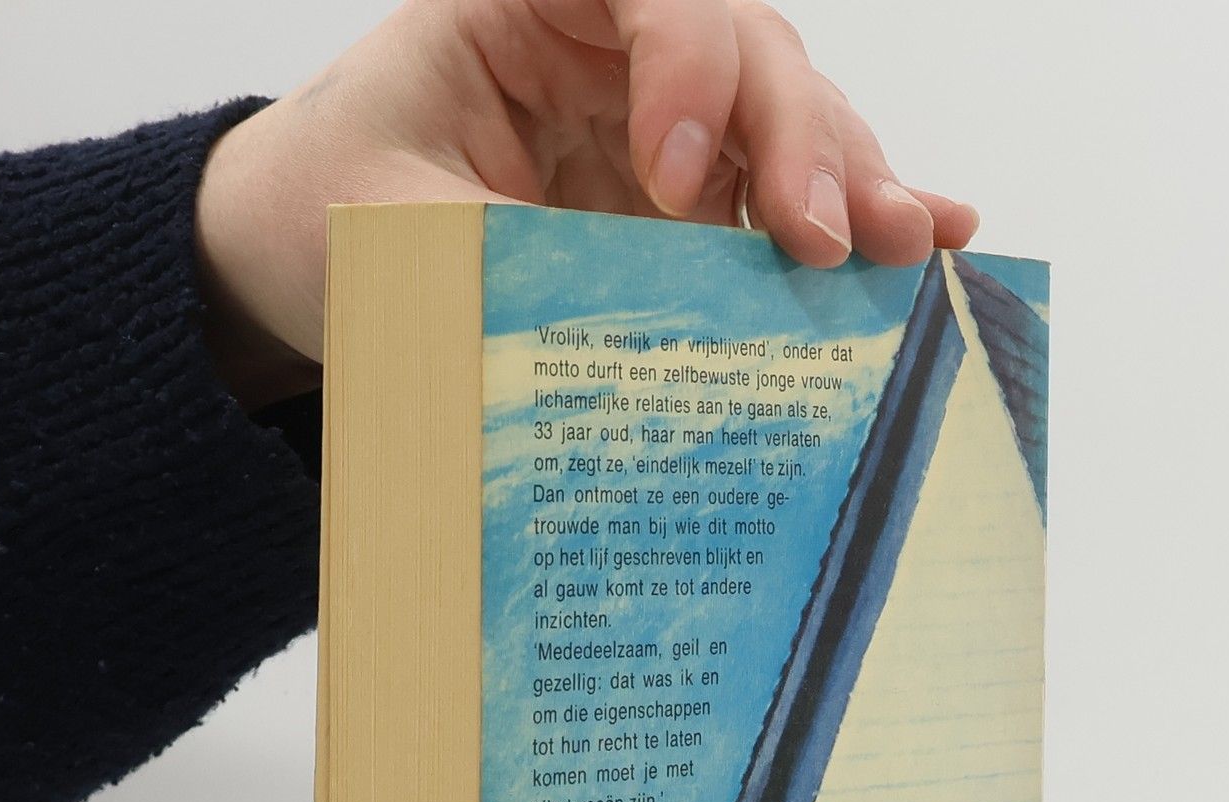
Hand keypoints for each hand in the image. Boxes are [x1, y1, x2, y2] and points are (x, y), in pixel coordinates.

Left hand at [195, 0, 980, 406]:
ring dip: (851, 188)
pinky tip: (935, 234)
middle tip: (828, 237)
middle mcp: (616, 45)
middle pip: (750, 55)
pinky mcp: (690, 200)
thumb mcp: (397, 230)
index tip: (674, 177)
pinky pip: (782, 194)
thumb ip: (513, 260)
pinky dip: (855, 215)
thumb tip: (634, 340)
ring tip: (905, 249)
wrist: (293, 258)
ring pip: (788, 123)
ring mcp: (665, 120)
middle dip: (802, 144)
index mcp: (530, 2)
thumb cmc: (327, 215)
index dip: (691, 69)